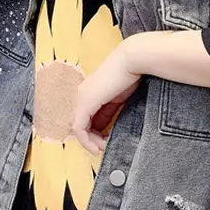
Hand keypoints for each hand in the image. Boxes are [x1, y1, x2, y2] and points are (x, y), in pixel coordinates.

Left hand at [71, 40, 141, 155]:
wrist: (132, 61)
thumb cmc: (129, 76)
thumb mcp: (116, 99)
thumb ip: (107, 112)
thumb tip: (103, 128)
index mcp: (88, 92)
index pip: (84, 118)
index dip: (93, 133)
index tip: (107, 140)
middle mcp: (80, 95)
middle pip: (78, 124)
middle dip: (90, 139)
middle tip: (103, 147)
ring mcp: (81, 98)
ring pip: (77, 128)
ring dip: (89, 142)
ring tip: (102, 147)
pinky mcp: (85, 102)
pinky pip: (79, 128)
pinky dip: (86, 140)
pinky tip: (97, 146)